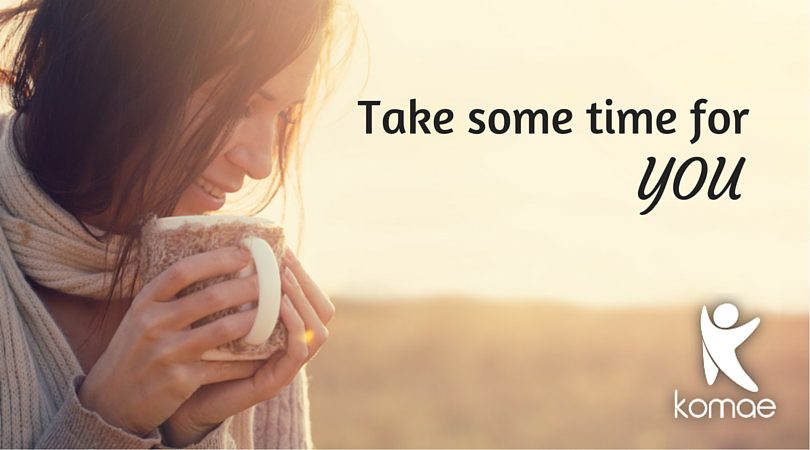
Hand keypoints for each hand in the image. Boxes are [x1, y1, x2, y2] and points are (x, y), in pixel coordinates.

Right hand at [77, 246, 265, 436]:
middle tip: (271, 281)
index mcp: (145, 303)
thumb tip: (209, 263)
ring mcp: (167, 353)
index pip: (183, 270)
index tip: (245, 252)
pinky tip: (265, 353)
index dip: (217, 258)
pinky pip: (223, 366)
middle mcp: (154, 324)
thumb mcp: (141, 317)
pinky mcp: (180, 380)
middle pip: (211, 297)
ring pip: (223, 329)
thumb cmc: (135, 351)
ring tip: (275, 312)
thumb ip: (168, 295)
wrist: (111, 401)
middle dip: (247, 286)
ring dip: (255, 319)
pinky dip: (246, 359)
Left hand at [160, 246, 334, 446]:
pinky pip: (298, 353)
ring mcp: (285, 368)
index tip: (283, 250)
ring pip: (317, 332)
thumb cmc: (198, 352)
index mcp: (283, 332)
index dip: (303, 274)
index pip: (312, 299)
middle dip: (307, 282)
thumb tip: (233, 247)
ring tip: (283, 280)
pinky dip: (294, 328)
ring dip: (303, 302)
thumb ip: (236, 292)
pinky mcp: (273, 383)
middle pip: (323, 313)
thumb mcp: (220, 316)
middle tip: (285, 261)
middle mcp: (290, 349)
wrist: (177, 400)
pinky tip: (280, 307)